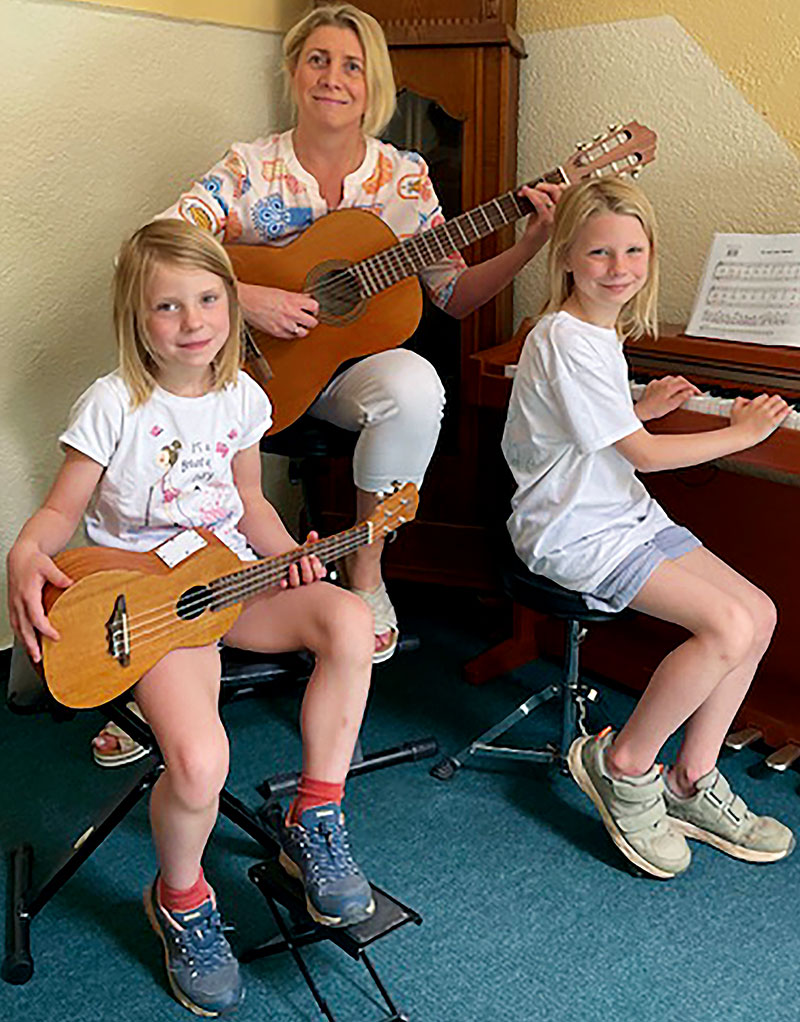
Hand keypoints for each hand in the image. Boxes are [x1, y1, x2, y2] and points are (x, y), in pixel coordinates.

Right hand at [6, 542, 72, 661]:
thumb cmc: (33, 561)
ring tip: (33, 655)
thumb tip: (70, 583)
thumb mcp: (48, 565)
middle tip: (39, 657)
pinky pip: (16, 623)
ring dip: (25, 642)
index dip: (45, 629)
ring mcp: (14, 604)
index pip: (36, 617)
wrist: (19, 557)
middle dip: (31, 644)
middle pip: (24, 628)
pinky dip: (21, 634)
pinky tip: (27, 641)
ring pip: (18, 628)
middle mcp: (19, 602)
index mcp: (28, 594)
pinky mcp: (13, 605)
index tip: (56, 637)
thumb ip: (58, 576)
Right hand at [238, 282, 318, 338]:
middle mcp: (291, 314)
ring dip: (302, 329)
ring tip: (297, 324)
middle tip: (306, 317)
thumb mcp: (281, 292)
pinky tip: (287, 328)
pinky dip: (291, 333)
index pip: (315, 307)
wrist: (245, 302)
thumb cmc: (258, 295)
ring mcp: (285, 325)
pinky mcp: (278, 333)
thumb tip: (305, 298)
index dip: (314, 308)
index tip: (311, 309)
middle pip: (313, 322)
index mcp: (292, 301)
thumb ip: (295, 297)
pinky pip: (291, 337)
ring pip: (304, 333)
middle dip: (310, 320)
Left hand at [280, 532, 326, 588]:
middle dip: (306, 569)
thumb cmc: (301, 554)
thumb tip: (313, 533)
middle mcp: (306, 580)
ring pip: (296, 583)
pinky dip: (284, 584)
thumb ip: (311, 541)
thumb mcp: (307, 548)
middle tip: (303, 558)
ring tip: (292, 565)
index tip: (313, 556)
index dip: (316, 566)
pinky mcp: (286, 584)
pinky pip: (285, 586)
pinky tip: (282, 581)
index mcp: (315, 573)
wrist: (288, 560)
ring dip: (295, 575)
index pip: (318, 573)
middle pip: (308, 578)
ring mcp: (296, 583)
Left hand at [518, 182, 563, 250]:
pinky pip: (540, 204)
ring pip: (547, 196)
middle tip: (534, 187)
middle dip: (545, 185)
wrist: (530, 245)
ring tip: (525, 190)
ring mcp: (555, 217)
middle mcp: (562, 213)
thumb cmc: (535, 230)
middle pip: (559, 191)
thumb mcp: (542, 212)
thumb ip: (544, 201)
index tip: (547, 184)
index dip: (558, 185)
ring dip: (534, 190)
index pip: (567, 192)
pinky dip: (532, 196)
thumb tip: (538, 187)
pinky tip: (526, 194)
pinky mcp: (546, 221)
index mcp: (564, 211)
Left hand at [635, 375, 700, 421]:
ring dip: (677, 383)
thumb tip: (690, 392)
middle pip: (679, 379)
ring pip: (670, 379)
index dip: (693, 387)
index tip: (697, 393)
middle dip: (687, 384)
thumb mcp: (671, 405)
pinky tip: (668, 389)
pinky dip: (668, 384)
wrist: (640, 410)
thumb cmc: (654, 409)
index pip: (685, 383)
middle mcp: (663, 383)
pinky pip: (662, 381)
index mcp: (669, 387)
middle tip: (691, 391)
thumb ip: (682, 397)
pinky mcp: (651, 385)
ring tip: (681, 390)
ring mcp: (656, 383)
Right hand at [729, 393, 790, 445]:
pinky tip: (787, 411)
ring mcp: (768, 414)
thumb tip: (744, 399)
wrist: (740, 436)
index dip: (766, 400)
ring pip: (781, 403)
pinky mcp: (773, 422)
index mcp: (753, 404)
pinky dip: (786, 411)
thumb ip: (739, 401)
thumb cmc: (737, 426)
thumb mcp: (734, 410)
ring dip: (782, 404)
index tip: (766, 403)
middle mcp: (762, 407)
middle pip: (775, 398)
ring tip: (782, 407)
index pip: (764, 396)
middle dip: (776, 400)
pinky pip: (783, 413)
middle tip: (776, 404)